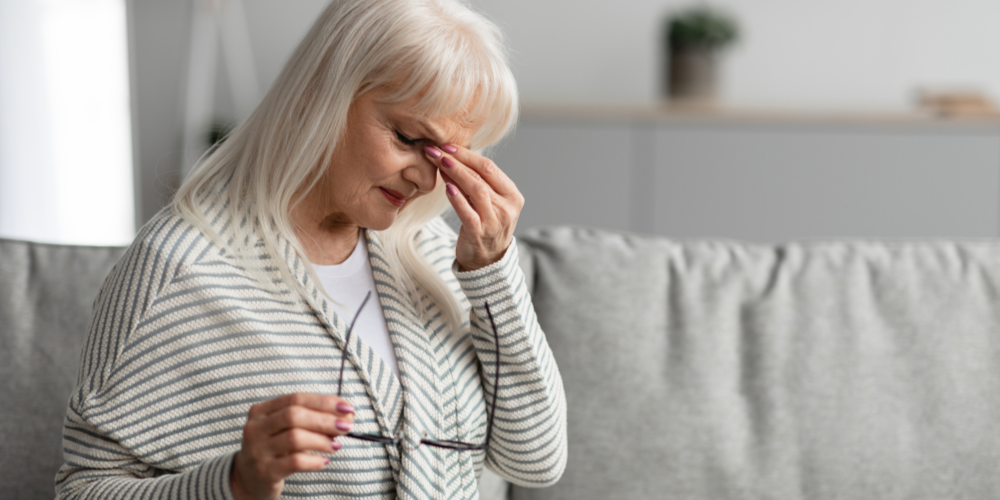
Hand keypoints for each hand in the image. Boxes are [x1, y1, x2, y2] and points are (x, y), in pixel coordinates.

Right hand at [231, 393, 354, 499]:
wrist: (248, 480)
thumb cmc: (274, 450)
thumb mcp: (287, 430)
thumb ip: (313, 420)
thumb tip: (346, 416)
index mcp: (261, 411)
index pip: (296, 399)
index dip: (324, 402)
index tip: (347, 407)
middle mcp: (255, 428)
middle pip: (294, 415)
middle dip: (324, 419)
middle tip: (345, 426)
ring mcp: (258, 450)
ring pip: (294, 438)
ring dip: (322, 440)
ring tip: (336, 445)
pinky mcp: (265, 471)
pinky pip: (294, 462)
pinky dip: (314, 460)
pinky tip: (324, 461)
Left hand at [424, 144, 523, 270]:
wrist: (488, 262)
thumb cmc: (486, 227)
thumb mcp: (488, 203)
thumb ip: (477, 183)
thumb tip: (450, 157)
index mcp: (513, 196)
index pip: (490, 167)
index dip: (467, 154)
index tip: (447, 146)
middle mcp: (507, 208)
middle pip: (482, 175)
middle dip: (457, 159)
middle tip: (436, 150)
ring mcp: (494, 221)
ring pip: (476, 189)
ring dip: (455, 173)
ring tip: (438, 162)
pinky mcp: (479, 234)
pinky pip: (467, 212)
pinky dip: (456, 198)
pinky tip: (446, 186)